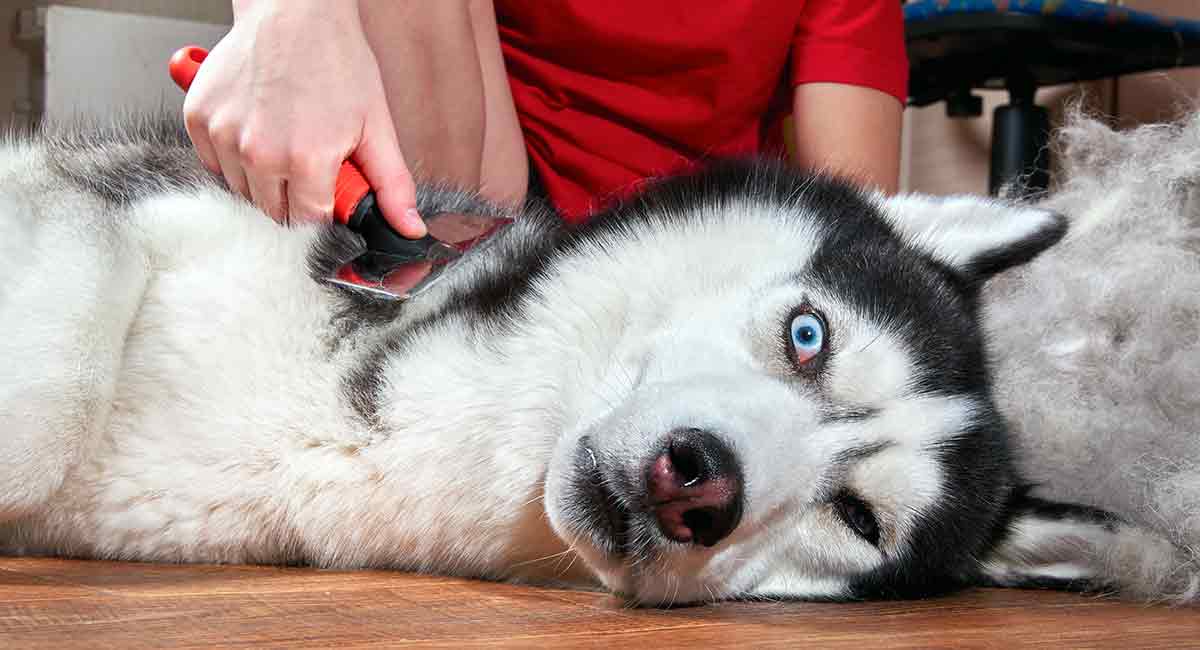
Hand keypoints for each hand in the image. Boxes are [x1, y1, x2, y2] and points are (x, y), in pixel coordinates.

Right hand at [182, 0, 425, 236]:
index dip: (323, 211)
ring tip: (284, 138)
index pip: (308, 224)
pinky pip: (214, 163)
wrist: (292, 12)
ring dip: (263, 179)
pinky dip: (234, 156)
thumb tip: (409, 228)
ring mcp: (223, 135)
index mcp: (305, 159)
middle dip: (294, 197)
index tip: (329, 190)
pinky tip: (257, 127)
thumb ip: (392, 185)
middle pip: (273, 213)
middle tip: (309, 159)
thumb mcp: (376, 125)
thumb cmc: (334, 60)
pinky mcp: (198, 119)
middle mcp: (258, 152)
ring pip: (242, 191)